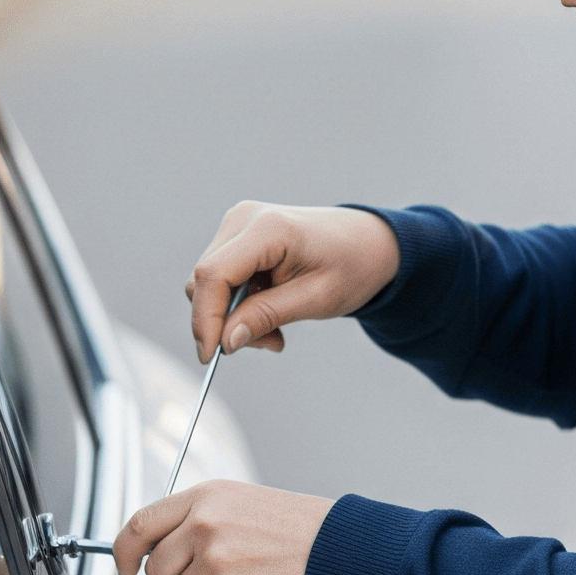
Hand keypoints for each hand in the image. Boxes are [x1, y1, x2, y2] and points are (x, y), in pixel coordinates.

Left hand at [113, 481, 333, 574]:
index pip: (140, 524)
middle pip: (156, 571)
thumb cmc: (301, 532)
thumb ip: (199, 522)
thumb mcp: (243, 506)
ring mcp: (214, 559)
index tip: (124, 570)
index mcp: (206, 498)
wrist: (341, 551)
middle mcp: (204, 524)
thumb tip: (162, 554)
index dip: (123, 553)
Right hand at [186, 203, 399, 362]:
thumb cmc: (353, 266)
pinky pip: (222, 277)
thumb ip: (267, 316)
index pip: (213, 275)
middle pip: (206, 280)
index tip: (210, 356)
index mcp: (268, 227)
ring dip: (235, 316)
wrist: (370, 242)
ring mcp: (240, 223)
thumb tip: (225, 341)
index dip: (205, 318)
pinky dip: (240, 303)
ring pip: (210, 283)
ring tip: (277, 332)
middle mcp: (245, 218)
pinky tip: (271, 312)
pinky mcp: (240, 235)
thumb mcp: (316, 299)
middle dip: (226, 322)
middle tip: (270, 343)